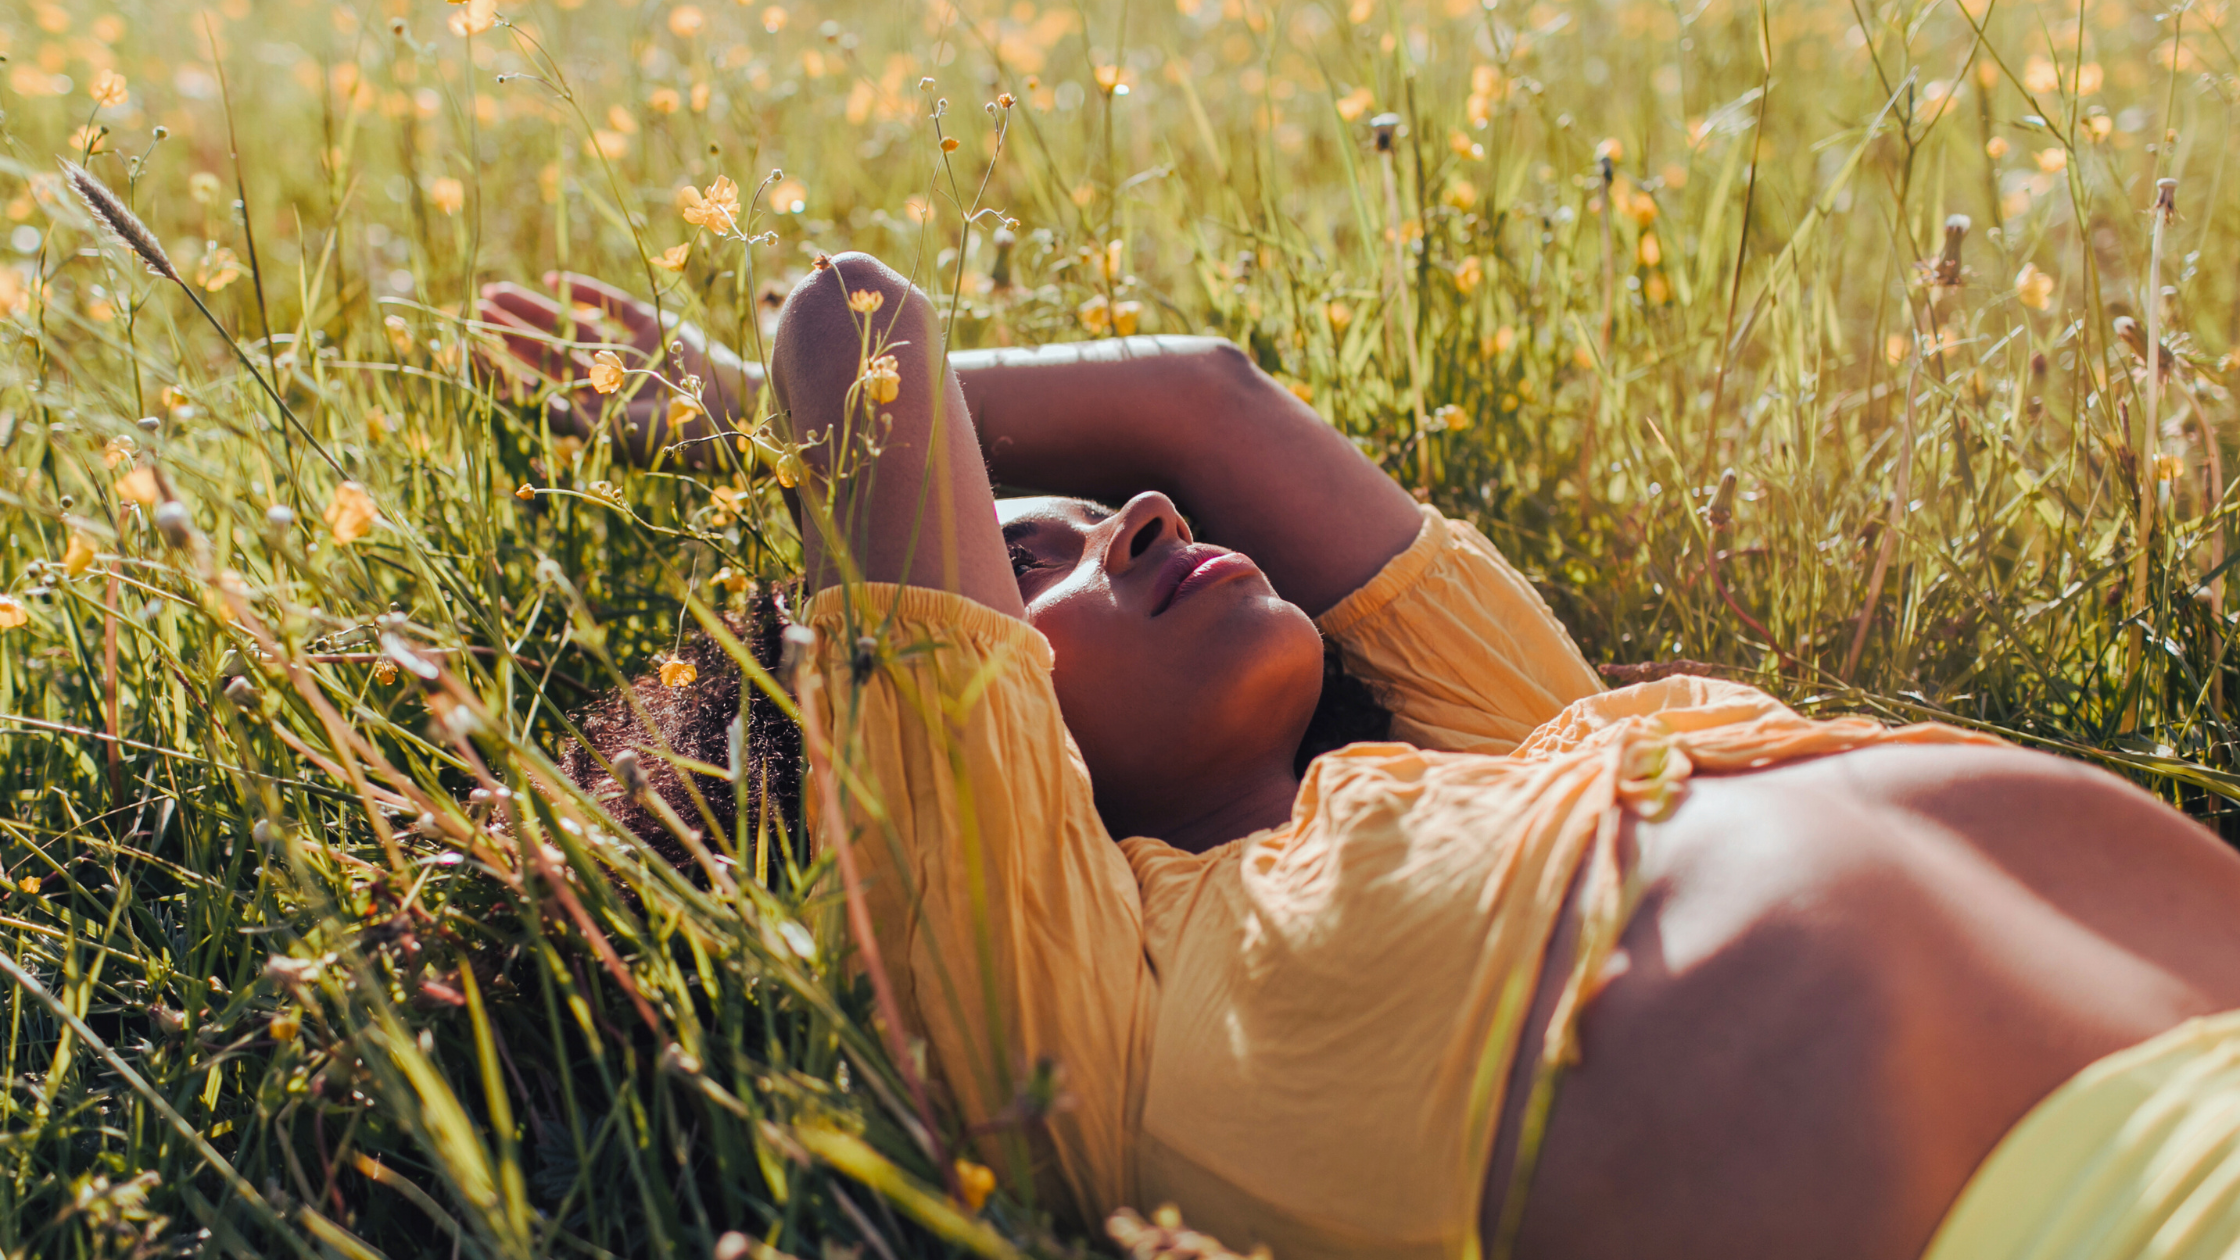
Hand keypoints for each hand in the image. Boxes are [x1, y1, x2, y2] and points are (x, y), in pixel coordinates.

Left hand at [478, 271, 759, 465]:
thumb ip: (571, 418)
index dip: (504, 367)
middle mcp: (609, 381)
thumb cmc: (681, 436)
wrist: (741, 413)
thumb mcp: (618, 435)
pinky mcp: (655, 328)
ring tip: (493, 294)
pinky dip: (585, 292)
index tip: (470, 347)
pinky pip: (613, 305)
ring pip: (570, 326)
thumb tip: (524, 400)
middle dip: (509, 332)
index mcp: (596, 412)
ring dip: (533, 310)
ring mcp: (631, 352)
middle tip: (472, 311)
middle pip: (548, 353)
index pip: (537, 385)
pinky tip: (552, 280)